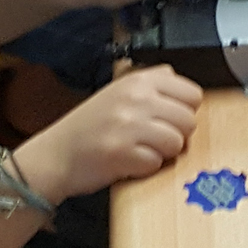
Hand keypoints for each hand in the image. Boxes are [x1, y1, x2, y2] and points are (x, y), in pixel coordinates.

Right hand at [17, 65, 202, 200]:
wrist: (55, 155)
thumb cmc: (88, 126)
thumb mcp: (117, 91)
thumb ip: (150, 82)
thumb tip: (178, 79)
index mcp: (138, 80)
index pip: (192, 93)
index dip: (185, 111)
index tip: (170, 119)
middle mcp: (136, 98)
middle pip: (188, 120)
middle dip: (176, 135)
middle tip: (154, 139)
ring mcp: (128, 125)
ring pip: (177, 143)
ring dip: (163, 153)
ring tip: (142, 150)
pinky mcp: (121, 153)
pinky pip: (156, 164)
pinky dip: (146, 168)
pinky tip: (129, 161)